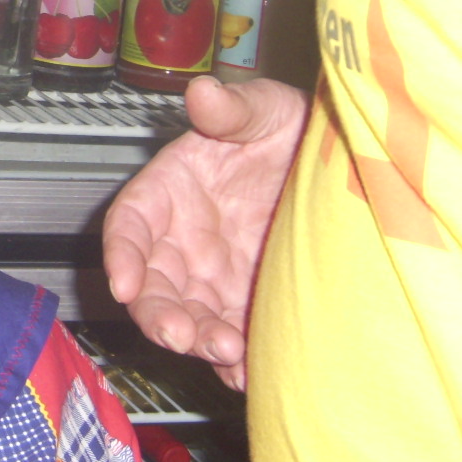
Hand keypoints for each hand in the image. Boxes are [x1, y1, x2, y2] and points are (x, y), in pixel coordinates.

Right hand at [102, 75, 310, 388]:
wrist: (340, 165)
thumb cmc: (288, 128)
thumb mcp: (263, 108)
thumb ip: (232, 108)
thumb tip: (203, 93)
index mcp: (169, 192)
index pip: (129, 225)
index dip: (121, 254)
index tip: (124, 281)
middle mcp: (183, 242)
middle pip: (150, 286)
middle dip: (158, 315)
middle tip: (181, 333)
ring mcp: (214, 279)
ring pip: (188, 320)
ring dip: (198, 342)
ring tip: (227, 351)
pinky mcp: (248, 305)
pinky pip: (231, 340)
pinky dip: (235, 362)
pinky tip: (251, 369)